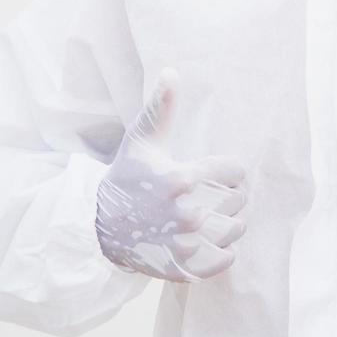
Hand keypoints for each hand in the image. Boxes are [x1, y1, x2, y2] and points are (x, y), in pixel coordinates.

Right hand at [95, 68, 248, 281]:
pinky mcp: (180, 266)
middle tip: (222, 195)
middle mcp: (183, 212)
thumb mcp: (141, 141)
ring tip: (224, 218)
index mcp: (179, 178)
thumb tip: (172, 70)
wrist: (99, 225)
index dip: (231, 169)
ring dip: (234, 224)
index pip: (233, 170)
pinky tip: (219, 244)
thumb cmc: (126, 177)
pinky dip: (225, 254)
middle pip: (238, 201)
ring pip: (233, 231)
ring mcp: (182, 242)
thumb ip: (160, 107)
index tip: (223, 171)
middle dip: (234, 196)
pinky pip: (221, 262)